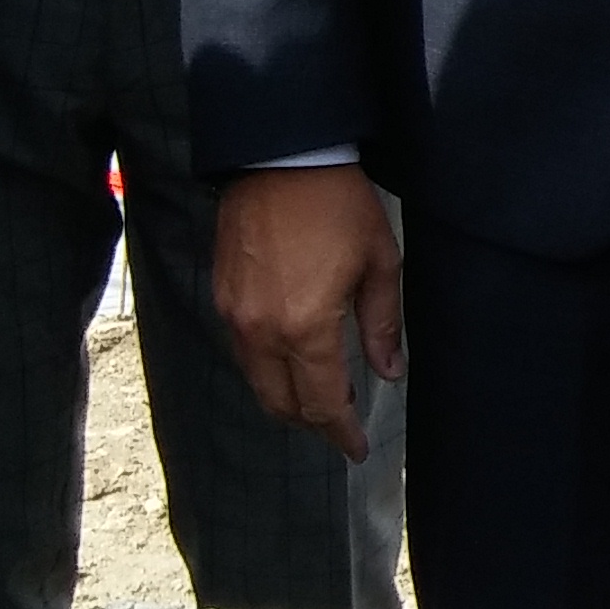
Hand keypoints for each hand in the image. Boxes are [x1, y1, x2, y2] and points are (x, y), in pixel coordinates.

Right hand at [215, 165, 402, 462]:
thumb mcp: (379, 263)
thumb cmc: (338, 206)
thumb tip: (389, 373)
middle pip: (281, 403)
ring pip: (257, 381)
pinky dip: (267, 369)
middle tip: (340, 428)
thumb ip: (382, 325)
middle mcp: (261, 331)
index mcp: (305, 327)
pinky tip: (292, 362)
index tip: (357, 449)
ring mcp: (234, 315)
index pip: (322, 403)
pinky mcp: (221, 297)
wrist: (280, 159)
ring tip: (320, 400)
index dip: (341, 432)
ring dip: (286, 399)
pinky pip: (243, 352)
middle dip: (312, 424)